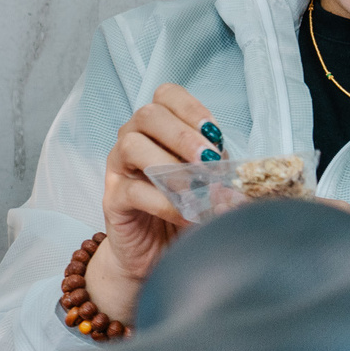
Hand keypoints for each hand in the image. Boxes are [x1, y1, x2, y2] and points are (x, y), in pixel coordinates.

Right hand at [86, 84, 222, 323]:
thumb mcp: (207, 182)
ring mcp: (118, 169)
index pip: (166, 96)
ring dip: (170, 164)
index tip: (215, 134)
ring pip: (132, 145)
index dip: (192, 109)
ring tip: (196, 188)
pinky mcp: (112, 200)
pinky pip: (133, 190)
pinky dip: (165, 202)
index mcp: (157, 129)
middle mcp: (133, 140)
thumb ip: (218, 168)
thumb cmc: (183, 211)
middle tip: (208, 160)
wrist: (157, 253)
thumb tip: (237, 171)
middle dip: (183, 135)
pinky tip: (185, 214)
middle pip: (148, 115)